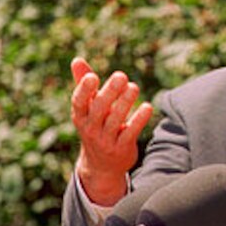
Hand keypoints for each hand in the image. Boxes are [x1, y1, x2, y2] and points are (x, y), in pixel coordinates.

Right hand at [70, 57, 153, 204]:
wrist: (101, 166)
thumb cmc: (95, 126)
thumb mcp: (88, 109)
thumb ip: (84, 84)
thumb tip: (76, 59)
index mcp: (80, 116)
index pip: (78, 102)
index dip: (84, 90)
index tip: (92, 76)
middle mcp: (90, 129)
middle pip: (99, 109)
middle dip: (110, 92)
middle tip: (121, 76)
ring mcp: (105, 140)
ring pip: (115, 121)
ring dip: (125, 102)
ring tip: (134, 87)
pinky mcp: (121, 148)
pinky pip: (130, 133)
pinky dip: (139, 120)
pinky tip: (148, 107)